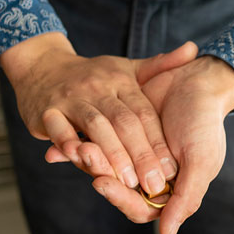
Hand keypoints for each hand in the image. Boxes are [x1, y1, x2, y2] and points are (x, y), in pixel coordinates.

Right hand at [0, 33, 197, 194]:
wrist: (41, 65)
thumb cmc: (92, 74)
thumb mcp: (126, 67)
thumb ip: (159, 65)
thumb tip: (193, 49)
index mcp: (121, 81)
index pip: (144, 113)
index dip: (158, 141)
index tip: (172, 169)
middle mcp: (98, 88)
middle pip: (124, 122)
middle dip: (141, 154)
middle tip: (155, 184)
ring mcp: (72, 98)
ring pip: (96, 126)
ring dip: (112, 155)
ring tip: (127, 182)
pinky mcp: (47, 111)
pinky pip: (59, 129)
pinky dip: (68, 144)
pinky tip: (82, 161)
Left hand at [89, 54, 233, 233]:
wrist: (199, 80)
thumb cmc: (205, 123)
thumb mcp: (201, 161)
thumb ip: (186, 199)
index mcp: (168, 190)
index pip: (138, 207)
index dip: (119, 198)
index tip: (101, 182)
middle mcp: (147, 178)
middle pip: (117, 187)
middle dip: (100, 171)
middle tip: (85, 154)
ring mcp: (131, 155)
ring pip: (104, 166)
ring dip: (90, 158)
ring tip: (78, 144)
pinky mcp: (118, 133)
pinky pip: (98, 143)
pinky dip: (81, 142)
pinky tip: (64, 140)